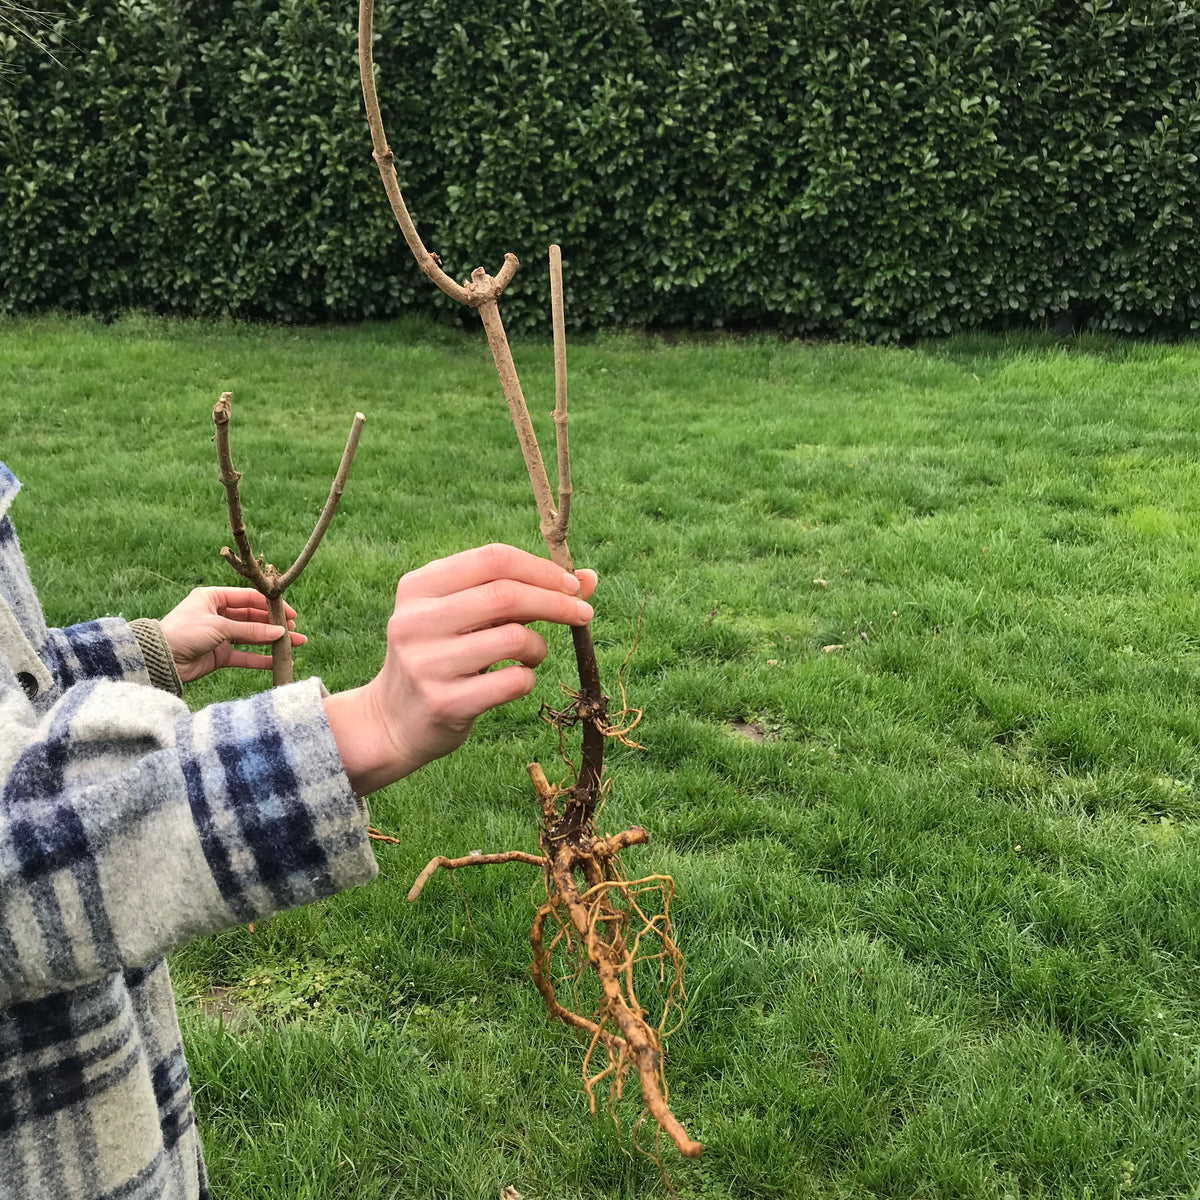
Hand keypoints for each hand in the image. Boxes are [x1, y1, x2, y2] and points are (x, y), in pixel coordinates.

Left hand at [159, 587, 305, 682]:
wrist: (160, 659)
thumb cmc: (184, 632)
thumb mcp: (219, 626)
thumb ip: (250, 630)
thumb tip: (279, 633)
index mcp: (213, 597)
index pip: (248, 597)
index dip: (269, 605)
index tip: (290, 613)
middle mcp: (217, 614)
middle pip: (252, 617)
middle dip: (273, 624)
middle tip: (295, 630)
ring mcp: (219, 635)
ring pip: (251, 637)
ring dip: (271, 641)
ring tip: (294, 644)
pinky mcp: (219, 655)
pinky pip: (244, 656)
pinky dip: (259, 658)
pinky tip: (276, 661)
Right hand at [323, 544, 596, 794]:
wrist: (393, 721)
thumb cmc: (444, 657)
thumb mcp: (468, 617)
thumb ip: (521, 592)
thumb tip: (589, 578)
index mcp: (418, 586)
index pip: (492, 559)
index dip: (541, 569)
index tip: (572, 585)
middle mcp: (416, 620)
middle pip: (506, 594)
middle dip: (557, 602)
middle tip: (583, 614)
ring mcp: (426, 663)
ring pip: (514, 638)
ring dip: (539, 646)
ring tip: (532, 655)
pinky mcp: (443, 702)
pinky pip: (512, 682)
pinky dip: (528, 678)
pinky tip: (515, 681)